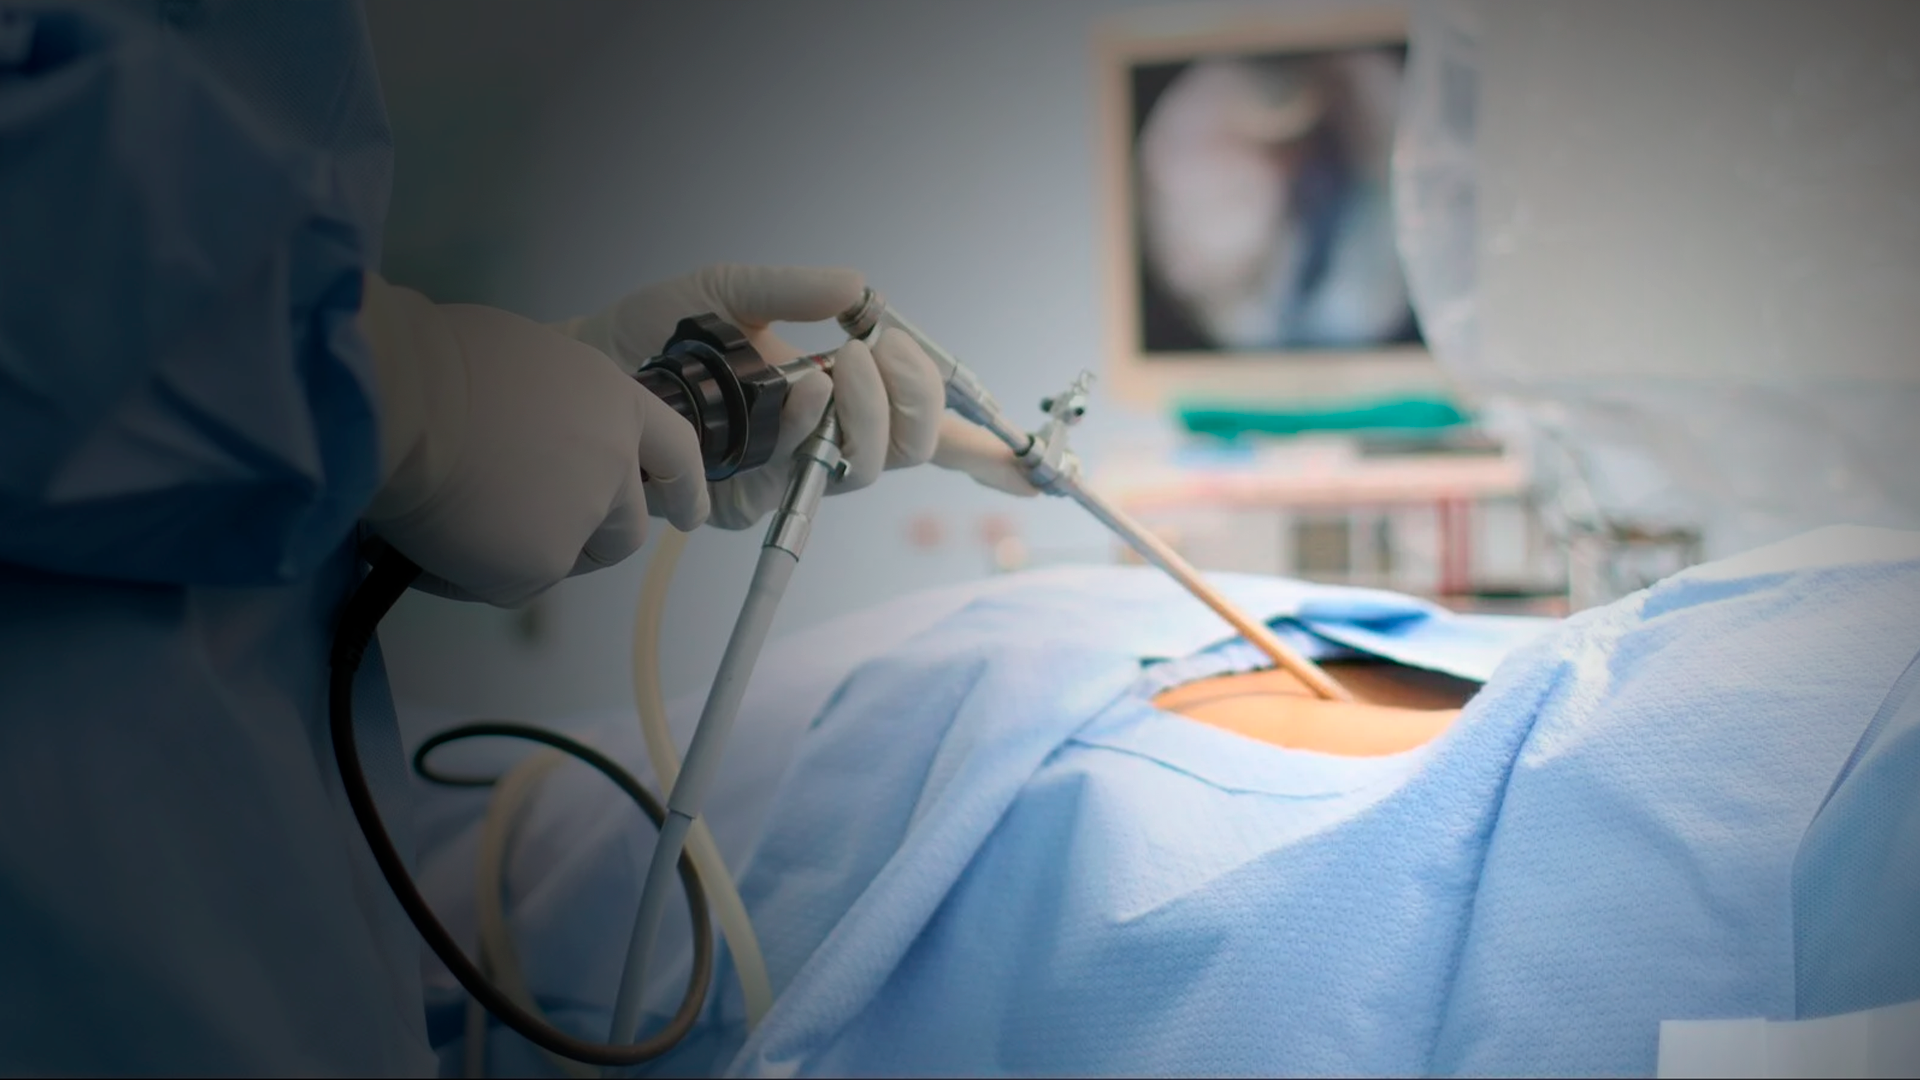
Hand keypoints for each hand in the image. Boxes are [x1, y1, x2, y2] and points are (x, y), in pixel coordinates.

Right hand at [357, 275, 708, 605]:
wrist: (401, 398)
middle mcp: (614, 465)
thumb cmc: (440, 360)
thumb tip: (532, 438)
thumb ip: (555, 410)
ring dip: (520, 550)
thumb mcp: (526, 363)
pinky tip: (432, 540)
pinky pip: (503, 583)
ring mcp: (580, 520)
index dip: (684, 488)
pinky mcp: (537, 566)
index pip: (675, 453)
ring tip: (457, 517)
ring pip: (557, 558)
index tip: (690, 516)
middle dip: (591, 540)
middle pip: (624, 529)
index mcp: (616, 404)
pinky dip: (471, 572)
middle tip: (537, 534)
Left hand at [556, 264, 949, 528]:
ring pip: (876, 462)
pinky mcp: (753, 499)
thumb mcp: (723, 290)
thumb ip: (791, 290)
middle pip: (914, 445)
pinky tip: (808, 388)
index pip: (918, 427)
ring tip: (844, 362)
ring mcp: (793, 471)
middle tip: (876, 352)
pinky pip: (816, 468)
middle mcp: (823, 439)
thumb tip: (859, 290)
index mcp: (834, 392)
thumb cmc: (651, 334)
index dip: (980, 456)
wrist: (583, 371)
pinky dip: (823, 422)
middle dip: (916, 397)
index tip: (1031, 476)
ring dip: (875, 408)